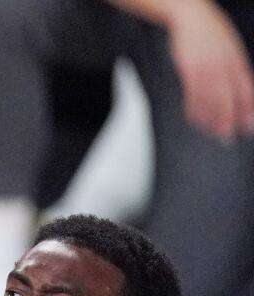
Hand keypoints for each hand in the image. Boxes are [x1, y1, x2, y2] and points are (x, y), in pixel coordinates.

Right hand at [166, 0, 253, 140]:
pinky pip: (192, 95)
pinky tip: (194, 119)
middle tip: (227, 138)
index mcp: (238, 61)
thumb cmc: (210, 32)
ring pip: (210, 101)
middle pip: (228, 100)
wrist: (191, 16)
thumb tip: (241, 89)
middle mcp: (224, 66)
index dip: (247, 111)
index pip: (246, 91)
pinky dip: (193, 109)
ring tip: (210, 133)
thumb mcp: (231, 48)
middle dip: (228, 121)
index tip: (247, 127)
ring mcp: (207, 68)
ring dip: (210, 120)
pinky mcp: (189, 70)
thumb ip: (236, 68)